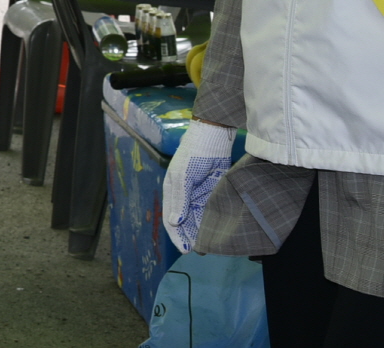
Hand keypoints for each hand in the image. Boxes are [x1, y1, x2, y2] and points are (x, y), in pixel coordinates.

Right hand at [162, 120, 236, 251]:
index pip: (170, 219)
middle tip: (200, 252)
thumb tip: (174, 222)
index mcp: (172, 192)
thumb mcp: (182, 176)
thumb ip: (179, 200)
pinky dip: (212, 222)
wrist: (213, 138)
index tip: (186, 249)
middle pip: (185, 222)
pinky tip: (218, 231)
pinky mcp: (211, 193)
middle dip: (191, 237)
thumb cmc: (192, 154)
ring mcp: (198, 195)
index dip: (176, 235)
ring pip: (198, 219)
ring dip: (202, 232)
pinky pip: (210, 211)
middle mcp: (184, 196)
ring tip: (211, 246)